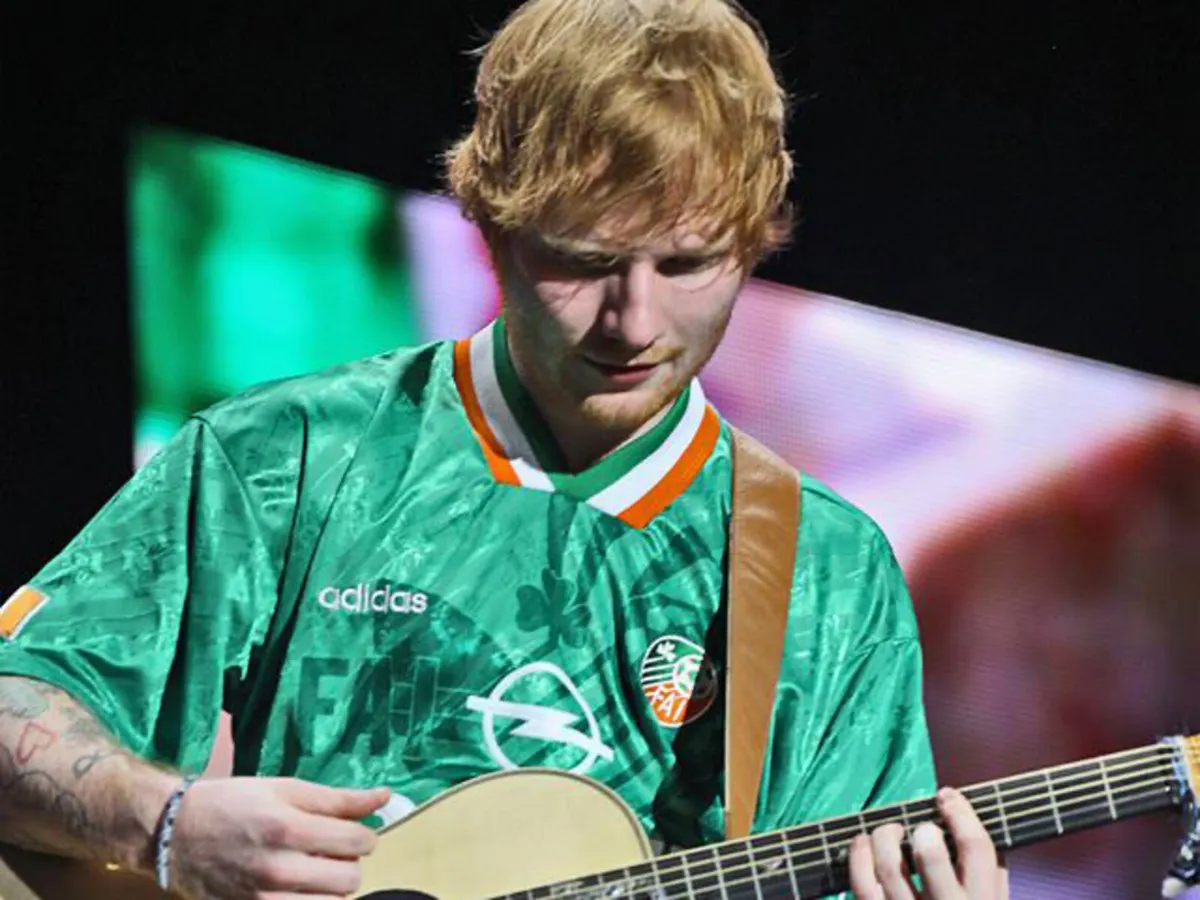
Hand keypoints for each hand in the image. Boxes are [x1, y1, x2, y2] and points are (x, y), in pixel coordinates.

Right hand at [168, 776, 389, 899]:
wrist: (177, 834)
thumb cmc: (233, 803)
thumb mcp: (286, 788)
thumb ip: (338, 798)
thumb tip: (383, 797)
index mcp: (288, 829)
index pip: (357, 843)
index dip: (365, 835)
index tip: (355, 831)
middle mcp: (278, 869)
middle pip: (350, 879)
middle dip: (350, 863)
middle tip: (333, 851)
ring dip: (333, 888)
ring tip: (316, 870)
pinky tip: (302, 888)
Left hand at [848, 787, 1008, 898]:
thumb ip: (988, 872)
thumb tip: (963, 818)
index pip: (977, 848)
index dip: (960, 813)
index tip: (946, 797)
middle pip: (930, 856)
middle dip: (922, 831)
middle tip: (921, 830)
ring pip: (888, 867)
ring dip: (884, 837)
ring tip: (888, 832)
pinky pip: (861, 886)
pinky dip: (857, 856)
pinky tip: (862, 843)